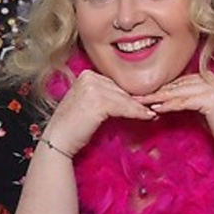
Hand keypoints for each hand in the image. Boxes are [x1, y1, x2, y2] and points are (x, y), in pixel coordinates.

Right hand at [39, 67, 155, 161]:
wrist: (58, 139)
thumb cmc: (75, 125)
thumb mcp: (90, 103)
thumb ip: (107, 96)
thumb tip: (134, 97)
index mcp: (87, 74)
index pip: (116, 83)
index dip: (132, 93)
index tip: (147, 101)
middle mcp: (88, 77)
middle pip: (122, 89)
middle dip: (138, 100)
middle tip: (155, 107)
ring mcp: (92, 88)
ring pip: (125, 98)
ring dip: (141, 107)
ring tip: (153, 114)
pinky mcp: (97, 102)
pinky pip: (124, 107)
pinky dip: (137, 113)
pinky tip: (148, 116)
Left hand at [138, 66, 213, 162]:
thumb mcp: (201, 108)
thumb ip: (187, 99)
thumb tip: (165, 98)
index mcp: (207, 78)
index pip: (177, 80)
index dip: (160, 86)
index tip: (142, 92)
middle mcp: (209, 79)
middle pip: (175, 84)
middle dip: (154, 90)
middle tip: (134, 95)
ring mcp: (210, 88)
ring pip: (177, 92)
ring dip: (157, 97)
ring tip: (139, 101)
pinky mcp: (210, 100)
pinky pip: (183, 102)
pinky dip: (169, 105)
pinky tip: (156, 108)